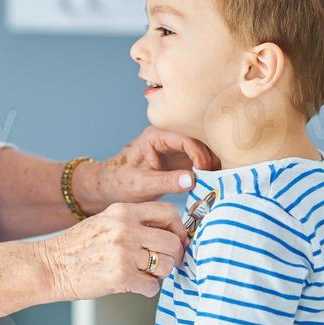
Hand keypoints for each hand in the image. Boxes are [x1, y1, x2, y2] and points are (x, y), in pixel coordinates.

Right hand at [37, 202, 186, 299]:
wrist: (49, 266)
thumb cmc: (76, 247)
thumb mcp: (105, 221)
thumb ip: (133, 222)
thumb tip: (168, 233)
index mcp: (123, 211)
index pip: (168, 212)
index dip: (178, 229)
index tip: (176, 241)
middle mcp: (125, 229)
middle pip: (172, 242)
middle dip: (173, 257)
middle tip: (164, 264)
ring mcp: (124, 253)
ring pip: (166, 266)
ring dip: (159, 275)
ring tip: (144, 275)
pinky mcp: (120, 277)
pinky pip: (152, 286)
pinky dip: (146, 289)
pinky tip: (133, 285)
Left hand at [76, 127, 219, 213]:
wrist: (106, 187)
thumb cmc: (118, 182)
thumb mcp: (141, 184)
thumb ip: (166, 181)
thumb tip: (192, 180)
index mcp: (156, 137)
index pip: (187, 140)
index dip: (200, 156)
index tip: (204, 175)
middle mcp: (168, 139)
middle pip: (199, 144)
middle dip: (210, 162)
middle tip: (216, 182)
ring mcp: (174, 150)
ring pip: (202, 154)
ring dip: (210, 168)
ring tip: (215, 186)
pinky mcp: (178, 161)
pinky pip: (198, 164)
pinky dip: (205, 174)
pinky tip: (209, 187)